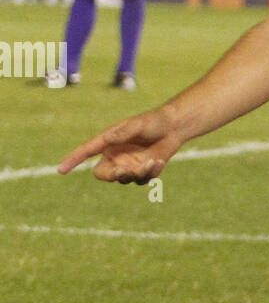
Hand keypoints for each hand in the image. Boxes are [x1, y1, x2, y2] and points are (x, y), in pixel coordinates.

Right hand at [58, 108, 183, 183]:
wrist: (173, 128)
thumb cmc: (152, 122)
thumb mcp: (137, 125)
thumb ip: (122, 133)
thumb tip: (107, 137)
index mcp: (108, 142)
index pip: (86, 152)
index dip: (73, 161)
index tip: (61, 170)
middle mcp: (115, 155)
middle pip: (103, 175)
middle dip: (113, 176)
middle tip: (126, 171)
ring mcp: (128, 165)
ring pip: (125, 180)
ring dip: (138, 173)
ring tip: (152, 161)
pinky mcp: (141, 172)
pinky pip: (141, 181)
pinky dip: (151, 173)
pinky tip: (159, 161)